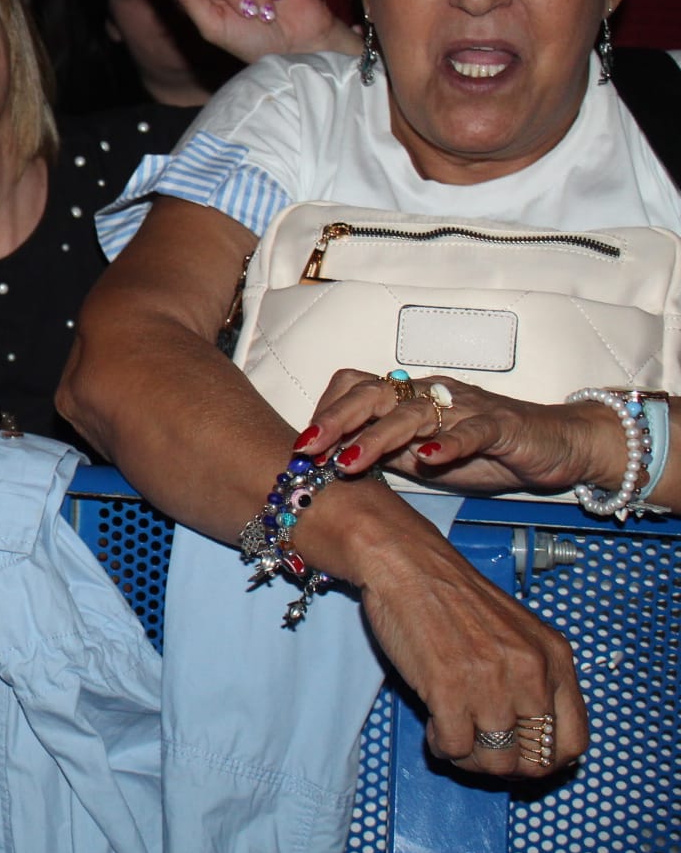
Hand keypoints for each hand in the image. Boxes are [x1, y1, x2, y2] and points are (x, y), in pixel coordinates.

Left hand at [300, 371, 614, 494]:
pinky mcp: (500, 425)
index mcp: (408, 399)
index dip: (326, 412)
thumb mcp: (422, 457)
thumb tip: (333, 464)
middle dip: (335, 420)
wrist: (552, 445)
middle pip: (373, 393)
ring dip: (377, 437)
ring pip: (413, 413)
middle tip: (308, 448)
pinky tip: (429, 458)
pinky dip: (449, 443)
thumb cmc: (483, 451)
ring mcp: (464, 407)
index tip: (301, 445)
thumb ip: (385, 455)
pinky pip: (472, 430)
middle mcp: (430, 395)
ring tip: (350, 462)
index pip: (355, 388)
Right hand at [359, 535, 585, 777]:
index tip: (519, 753)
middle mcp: (531, 672)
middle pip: (535, 760)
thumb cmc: (454, 596)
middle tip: (481, 749)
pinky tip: (434, 724)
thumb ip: (533, 678)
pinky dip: (442, 746)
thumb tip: (530, 735)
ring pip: (495, 761)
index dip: (545, 759)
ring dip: (470, 758)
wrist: (406, 564)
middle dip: (505, 765)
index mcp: (554, 657)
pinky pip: (454, 748)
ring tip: (453, 734)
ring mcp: (491, 682)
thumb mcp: (516, 633)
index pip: (573, 741)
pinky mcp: (448, 688)